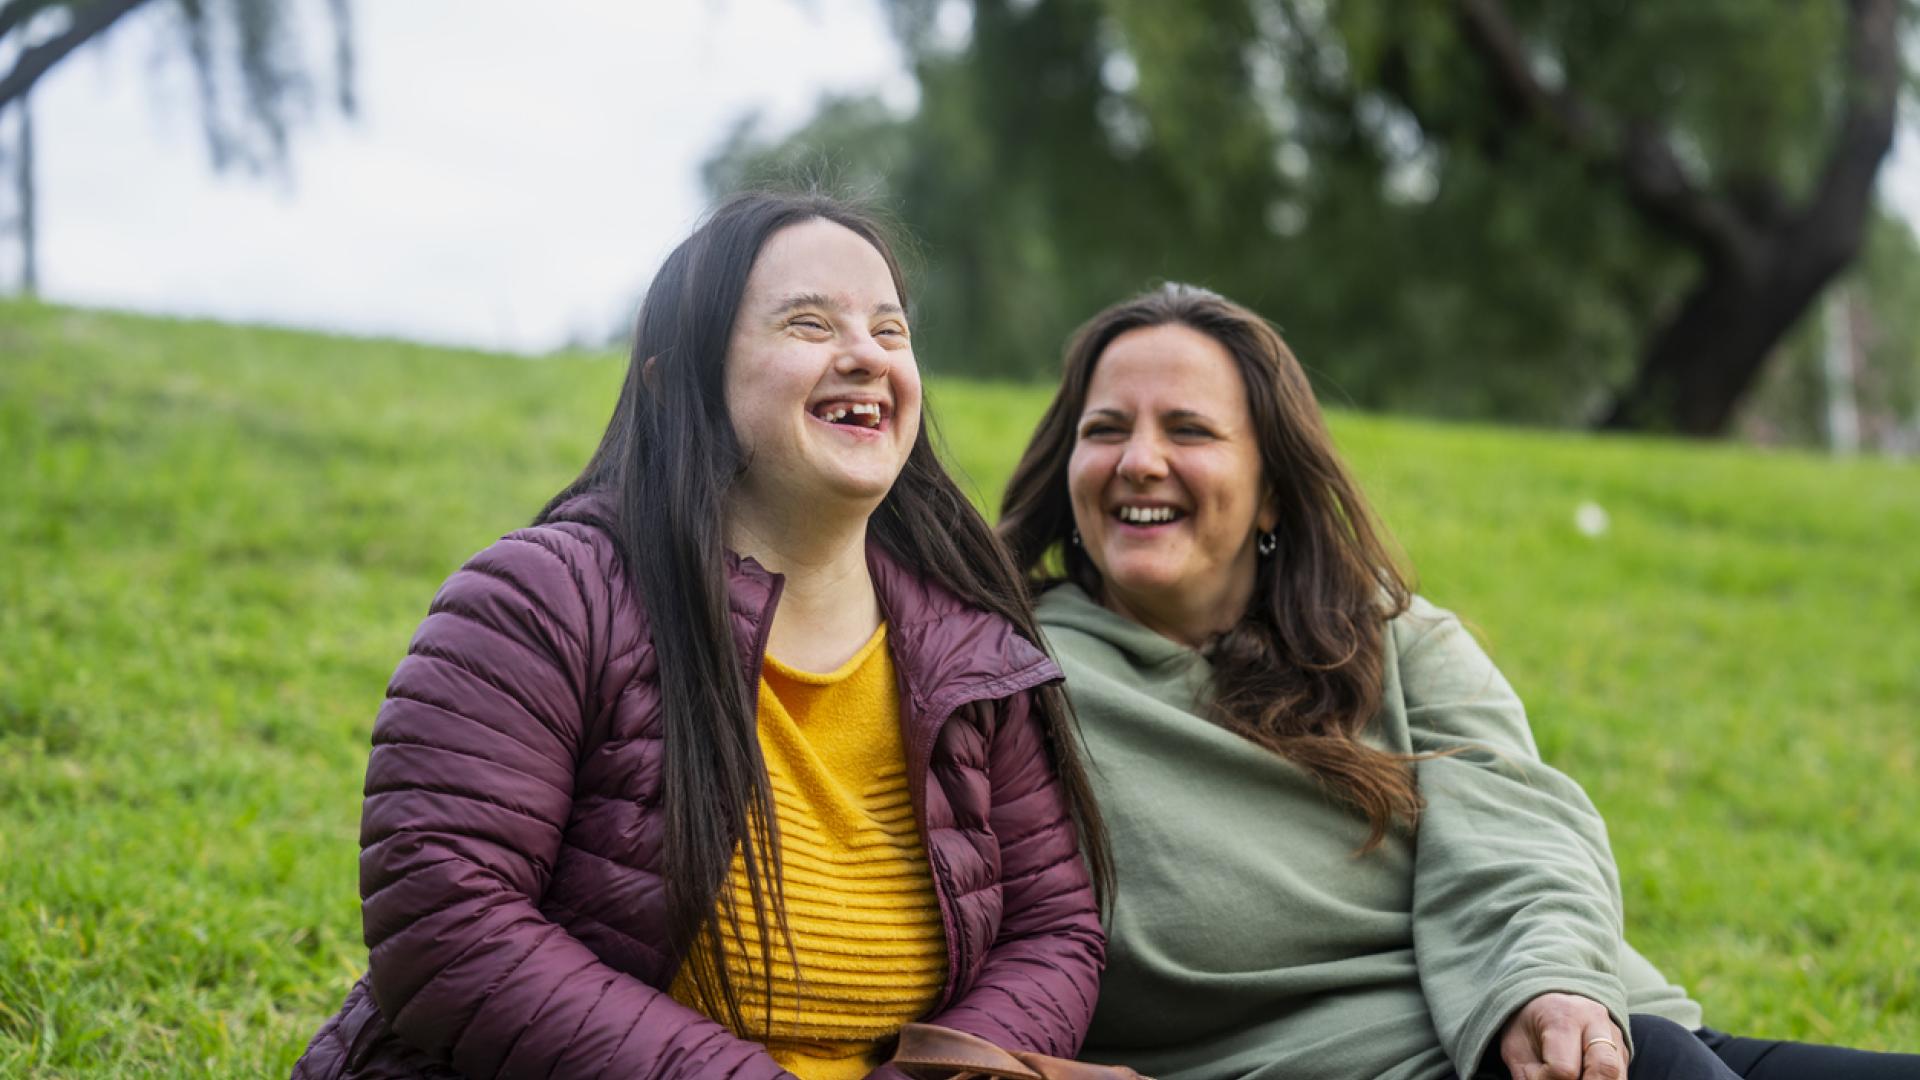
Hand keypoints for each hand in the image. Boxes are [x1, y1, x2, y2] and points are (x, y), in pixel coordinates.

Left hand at [1497, 992, 1627, 1079]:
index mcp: (1563, 1015)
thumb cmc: (1528, 1026)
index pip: (1564, 1068)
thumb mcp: (1516, 1047)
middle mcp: (1595, 1021)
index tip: (1536, 1078)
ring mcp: (1614, 1035)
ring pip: (1618, 1075)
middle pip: (1605, 1068)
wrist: (1547, 1002)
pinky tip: (1583, 1077)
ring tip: (1573, 1079)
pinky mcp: (1623, 1050)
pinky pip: (1620, 1076)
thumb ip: (1527, 1075)